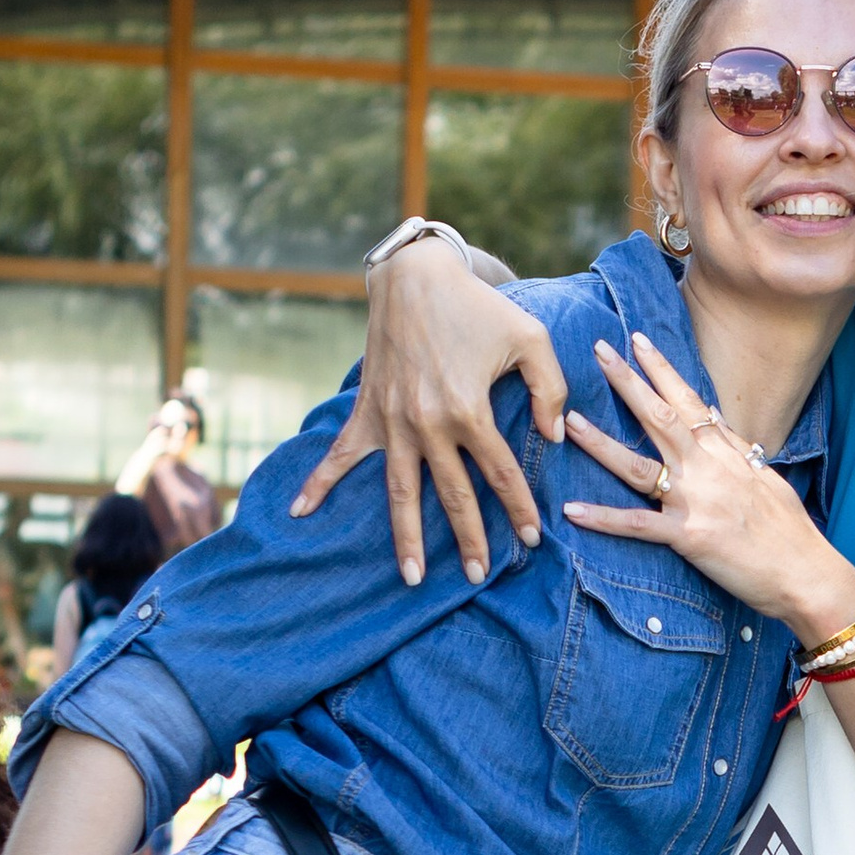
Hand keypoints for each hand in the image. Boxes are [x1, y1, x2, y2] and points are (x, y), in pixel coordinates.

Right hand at [290, 245, 568, 583]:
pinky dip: (318, 482)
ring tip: (410, 577)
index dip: (518, 509)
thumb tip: (553, 439)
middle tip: (477, 576)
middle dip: (467, 540)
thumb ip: (551, 390)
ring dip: (405, 537)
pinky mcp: (368, 411)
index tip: (532, 539)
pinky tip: (301, 512)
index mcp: (469, 411)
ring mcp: (392, 422)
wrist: (415, 277)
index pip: (500, 474)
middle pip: (451, 497)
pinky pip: (339, 454)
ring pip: (399, 492)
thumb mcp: (531, 338)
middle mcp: (428, 425)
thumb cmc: (478, 307)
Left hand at [566, 329, 854, 644]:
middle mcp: (708, 469)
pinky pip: (637, 526)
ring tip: (569, 421)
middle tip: (597, 350)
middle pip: (660, 417)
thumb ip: (734, 448)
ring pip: (639, 466)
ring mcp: (696, 501)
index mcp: (726, 453)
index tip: (637, 340)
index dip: (661, 369)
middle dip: (627, 382)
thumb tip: (712, 418)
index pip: (689, 401)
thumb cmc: (789, 531)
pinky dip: (603, 519)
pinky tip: (571, 511)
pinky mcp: (689, 537)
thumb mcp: (765, 477)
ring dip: (601, 443)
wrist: (806, 572)